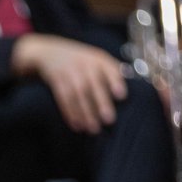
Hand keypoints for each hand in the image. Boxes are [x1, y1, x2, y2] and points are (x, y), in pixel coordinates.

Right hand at [11, 34, 126, 133]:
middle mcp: (84, 64)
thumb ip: (111, 71)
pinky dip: (70, 113)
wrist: (49, 52)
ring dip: (85, 113)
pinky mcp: (56, 80)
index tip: (122, 96)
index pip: (109, 69)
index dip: (115, 82)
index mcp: (98, 59)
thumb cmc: (80, 61)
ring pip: (78, 94)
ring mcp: (69, 72)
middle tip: (109, 120)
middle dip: (101, 102)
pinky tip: (76, 125)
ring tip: (93, 129)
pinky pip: (63, 98)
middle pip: (93, 85)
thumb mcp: (96, 59)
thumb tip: (131, 87)